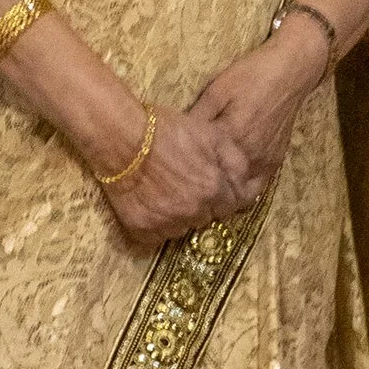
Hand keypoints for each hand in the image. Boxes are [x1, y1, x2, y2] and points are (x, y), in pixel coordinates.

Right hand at [98, 102, 266, 251]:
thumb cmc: (166, 130)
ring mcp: (167, 223)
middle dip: (199, 205)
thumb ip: (235, 160)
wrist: (121, 137)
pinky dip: (154, 227)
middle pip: (205, 218)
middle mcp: (193, 212)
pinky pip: (155, 238)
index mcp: (213, 190)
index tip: (208, 186)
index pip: (228, 206)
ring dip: (178, 217)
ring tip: (164, 195)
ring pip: (181, 229)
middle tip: (182, 185)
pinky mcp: (142, 229)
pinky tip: (149, 207)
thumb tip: (247, 182)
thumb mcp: (210, 133)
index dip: (219, 195)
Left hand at [185, 24, 328, 192]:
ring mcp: (265, 161)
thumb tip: (176, 136)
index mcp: (232, 136)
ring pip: (240, 192)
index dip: (187, 174)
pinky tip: (228, 188)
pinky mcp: (275, 162)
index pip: (203, 165)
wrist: (290, 73)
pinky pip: (257, 187)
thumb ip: (198, 116)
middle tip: (186, 193)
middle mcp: (250, 154)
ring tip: (205, 195)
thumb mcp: (217, 90)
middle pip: (222, 184)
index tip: (174, 180)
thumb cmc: (250, 76)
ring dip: (223, 195)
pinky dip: (242, 191)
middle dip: (204, 190)